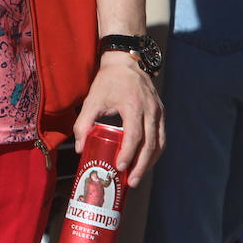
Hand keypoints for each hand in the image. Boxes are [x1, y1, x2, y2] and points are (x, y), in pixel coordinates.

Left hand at [73, 51, 163, 186]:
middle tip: (130, 182)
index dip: (128, 153)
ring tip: (137, 176)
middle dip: (140, 166)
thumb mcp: (92, 99)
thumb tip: (80, 149)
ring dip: (149, 162)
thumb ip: (83, 123)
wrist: (126, 61)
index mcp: (133, 106)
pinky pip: (161, 137)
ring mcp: (158, 111)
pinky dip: (155, 152)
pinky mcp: (161, 113)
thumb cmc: (108, 81)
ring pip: (159, 143)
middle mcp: (150, 110)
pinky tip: (145, 162)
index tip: (119, 166)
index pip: (134, 135)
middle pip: (150, 144)